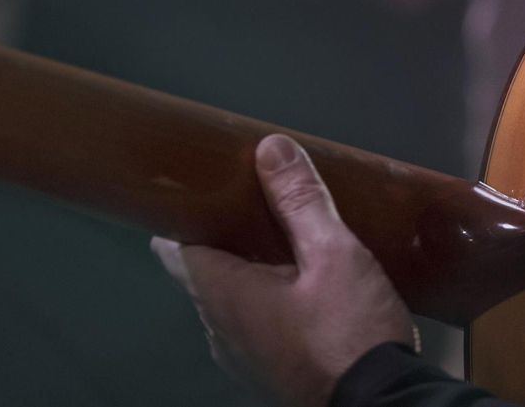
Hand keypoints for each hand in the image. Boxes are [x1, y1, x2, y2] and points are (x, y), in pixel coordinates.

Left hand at [152, 135, 416, 406]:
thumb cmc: (351, 336)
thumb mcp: (333, 254)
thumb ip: (300, 199)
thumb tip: (272, 150)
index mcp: (221, 296)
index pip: (173, 245)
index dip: (185, 212)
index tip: (205, 188)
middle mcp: (219, 331)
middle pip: (204, 270)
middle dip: (227, 235)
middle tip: (260, 202)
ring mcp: (243, 358)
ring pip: (231, 300)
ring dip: (252, 270)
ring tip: (289, 239)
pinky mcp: (269, 374)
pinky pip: (255, 327)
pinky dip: (269, 301)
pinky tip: (307, 286)